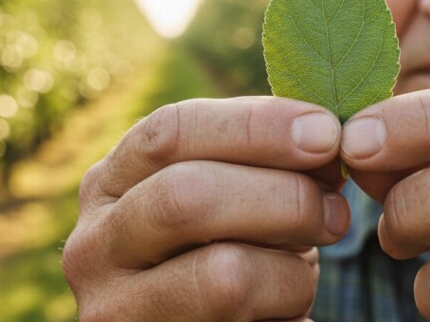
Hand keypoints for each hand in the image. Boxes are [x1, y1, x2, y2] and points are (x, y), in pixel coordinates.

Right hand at [62, 97, 349, 320]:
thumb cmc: (221, 250)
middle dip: (282, 197)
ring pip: (223, 275)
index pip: (170, 131)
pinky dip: (287, 315)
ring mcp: (114, 311)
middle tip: (336, 212)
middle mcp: (94, 246)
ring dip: (292, 271)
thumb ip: (257, 160)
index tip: (325, 134)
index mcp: (109, 183)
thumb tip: (327, 136)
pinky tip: (287, 311)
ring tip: (307, 271)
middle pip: (187, 197)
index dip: (256, 125)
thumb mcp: (223, 195)